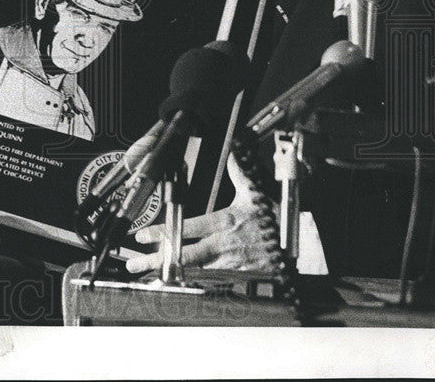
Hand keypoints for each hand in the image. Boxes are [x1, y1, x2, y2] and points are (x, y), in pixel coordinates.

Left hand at [125, 154, 278, 273]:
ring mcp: (229, 263)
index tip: (143, 235)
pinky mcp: (237, 276)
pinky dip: (191, 283)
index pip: (186, 227)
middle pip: (183, 255)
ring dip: (169, 274)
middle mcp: (223, 244)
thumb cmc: (276, 218)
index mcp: (224, 222)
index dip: (163, 232)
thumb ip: (238, 172)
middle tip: (135, 263)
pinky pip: (209, 281)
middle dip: (156, 260)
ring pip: (192, 271)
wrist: (299, 246)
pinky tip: (174, 284)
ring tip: (147, 276)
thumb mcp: (254, 192)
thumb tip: (232, 151)